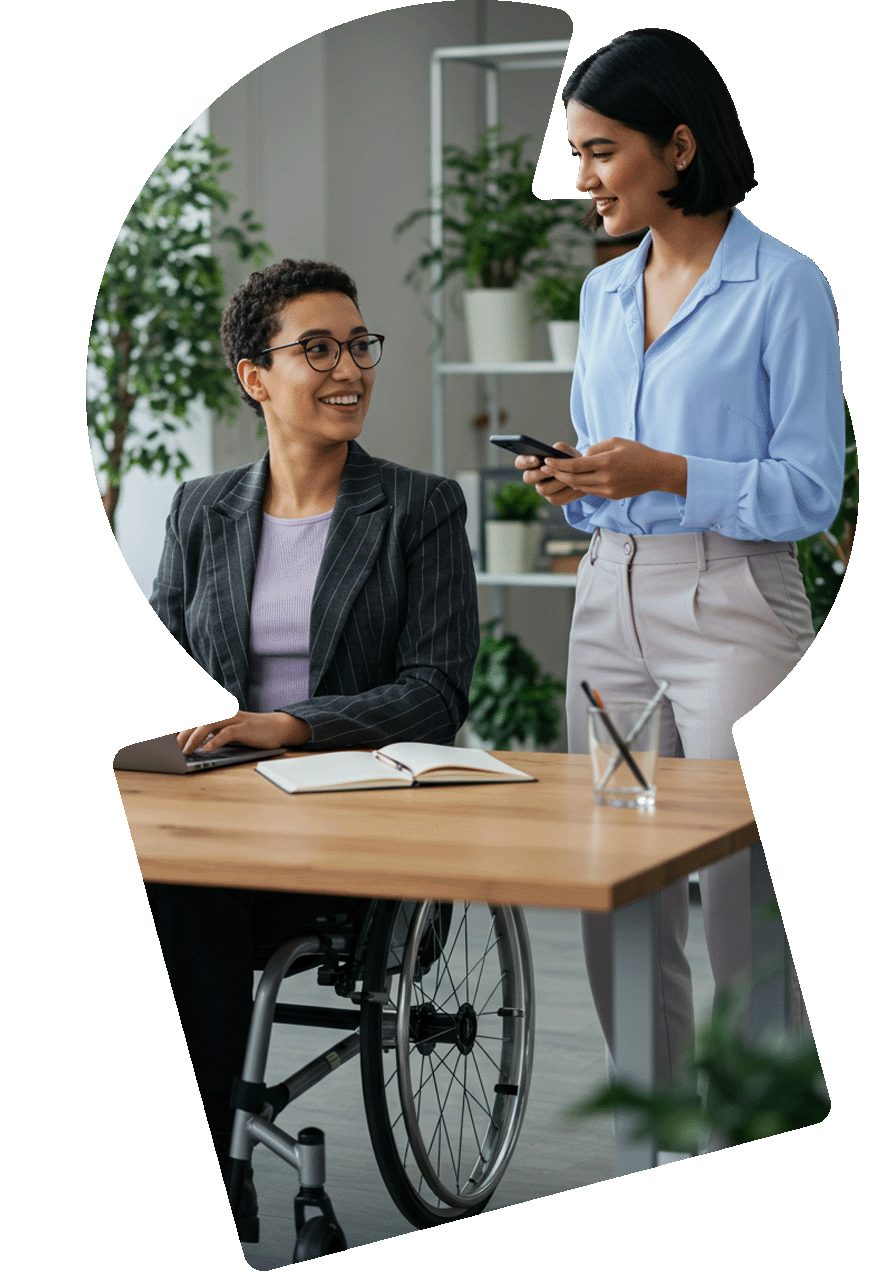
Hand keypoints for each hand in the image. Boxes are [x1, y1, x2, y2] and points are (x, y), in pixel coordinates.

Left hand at [178, 710, 311, 754]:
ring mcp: (234, 719)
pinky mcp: (244, 728)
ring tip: (185, 751)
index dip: (178, 726)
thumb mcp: (227, 731)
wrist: (276, 727)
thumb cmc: (249, 732)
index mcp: (217, 713)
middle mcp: (223, 713)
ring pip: (208, 724)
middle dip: (182, 735)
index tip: (165, 739)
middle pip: (196, 720)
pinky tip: (206, 749)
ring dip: (194, 738)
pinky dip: (215, 741)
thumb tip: (189, 745)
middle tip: (171, 749)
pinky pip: (226, 733)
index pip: (194, 718)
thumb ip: (211, 734)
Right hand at [513, 442, 587, 506]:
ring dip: (556, 482)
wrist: (583, 472)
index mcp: (532, 462)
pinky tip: (577, 485)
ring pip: (543, 489)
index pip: (520, 462)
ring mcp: (543, 489)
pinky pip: (557, 498)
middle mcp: (534, 477)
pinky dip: (568, 491)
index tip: (536, 459)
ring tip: (568, 476)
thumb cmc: (570, 458)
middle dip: (539, 474)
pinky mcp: (554, 499)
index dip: (525, 461)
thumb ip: (560, 448)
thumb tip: (556, 451)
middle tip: (549, 469)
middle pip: (528, 478)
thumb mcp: (566, 450)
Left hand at [540, 438, 686, 500]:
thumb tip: (582, 457)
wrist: (657, 472)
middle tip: (546, 468)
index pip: (574, 466)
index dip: (558, 464)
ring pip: (580, 487)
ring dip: (567, 480)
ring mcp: (608, 489)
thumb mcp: (617, 442)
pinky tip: (574, 479)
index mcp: (606, 462)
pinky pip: (590, 491)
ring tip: (557, 473)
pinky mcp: (611, 495)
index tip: (547, 460)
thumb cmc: (637, 453)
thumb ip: (596, 448)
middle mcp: (605, 478)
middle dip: (557, 473)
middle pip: (573, 479)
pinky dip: (580, 485)